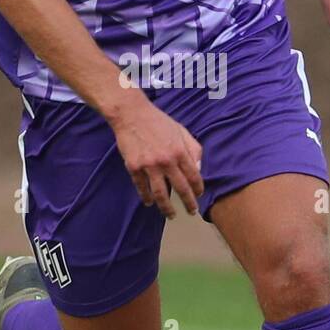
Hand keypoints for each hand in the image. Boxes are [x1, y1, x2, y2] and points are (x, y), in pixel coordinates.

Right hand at [110, 93, 203, 217]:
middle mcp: (166, 161)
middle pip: (181, 189)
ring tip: (171, 215)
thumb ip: (193, 148)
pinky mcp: (134, 167)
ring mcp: (149, 166)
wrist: (131, 114)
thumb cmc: (158, 121)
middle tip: (191, 211)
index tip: (198, 195)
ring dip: (167, 207)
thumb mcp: (181, 130)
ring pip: (161, 194)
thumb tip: (198, 168)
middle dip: (188, 203)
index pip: (194, 176)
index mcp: (180, 151)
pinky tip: (149, 203)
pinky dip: (146, 197)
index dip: (198, 189)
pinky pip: (142, 187)